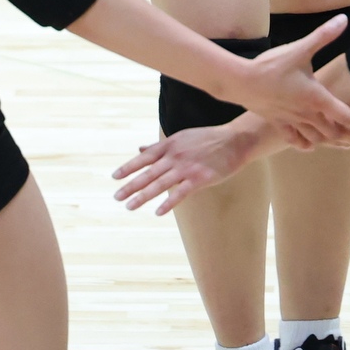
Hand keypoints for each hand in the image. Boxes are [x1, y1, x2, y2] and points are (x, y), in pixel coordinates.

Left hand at [112, 120, 268, 215]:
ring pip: (160, 183)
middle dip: (131, 185)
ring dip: (143, 196)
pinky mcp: (200, 178)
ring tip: (130, 206)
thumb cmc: (207, 139)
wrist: (234, 140)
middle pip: (148, 173)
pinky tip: (158, 212)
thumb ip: (159, 146)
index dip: (129, 167)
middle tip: (116, 197)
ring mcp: (187, 167)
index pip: (144, 157)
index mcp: (169, 145)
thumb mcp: (180, 138)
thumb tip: (139, 148)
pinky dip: (169, 202)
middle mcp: (175, 156)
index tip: (114, 177)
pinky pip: (181, 192)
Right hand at [222, 17, 349, 149]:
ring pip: (316, 137)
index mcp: (316, 98)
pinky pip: (294, 139)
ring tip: (344, 146)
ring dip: (332, 142)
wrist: (241, 81)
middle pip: (334, 131)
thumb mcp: (300, 48)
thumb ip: (323, 35)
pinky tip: (310, 146)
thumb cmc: (271, 66)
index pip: (346, 115)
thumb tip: (343, 19)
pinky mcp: (277, 121)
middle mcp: (307, 114)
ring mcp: (292, 120)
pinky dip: (305, 144)